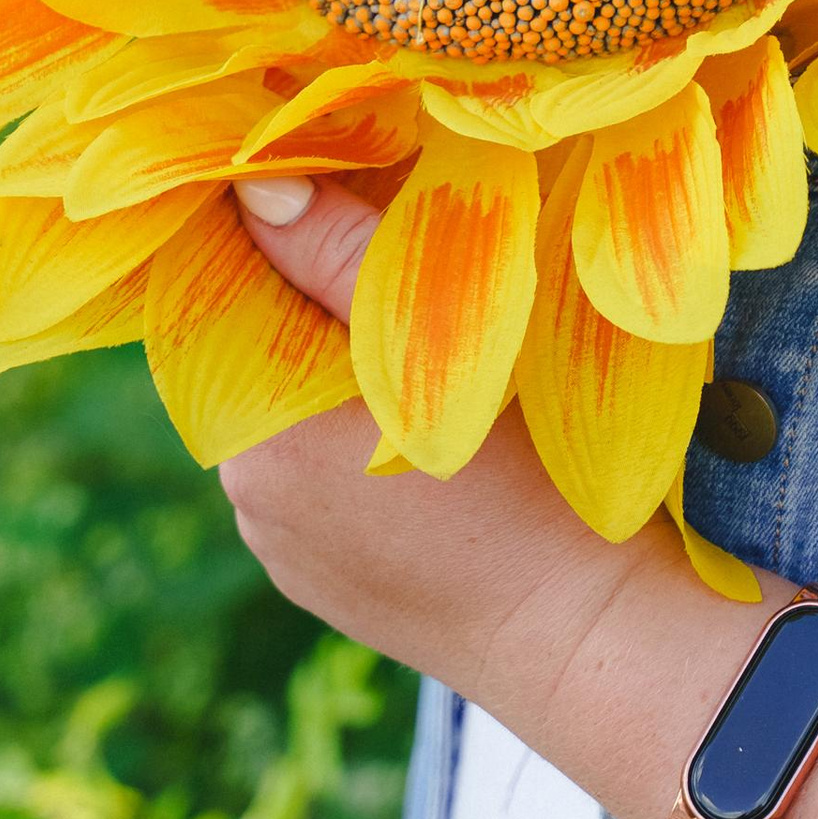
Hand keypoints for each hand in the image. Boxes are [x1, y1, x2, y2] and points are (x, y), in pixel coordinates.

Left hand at [218, 175, 641, 715]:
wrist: (589, 637)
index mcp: (256, 426)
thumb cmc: (531, 480)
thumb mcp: (440, 342)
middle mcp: (246, 492)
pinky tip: (435, 436)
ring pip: (294, 410)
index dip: (284, 227)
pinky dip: (359, 437)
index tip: (347, 186)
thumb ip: (339, 256)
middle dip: (318, 295)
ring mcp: (282, 545)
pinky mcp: (324, 578)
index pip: (228, 288)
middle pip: (260, 347)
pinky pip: (319, 475)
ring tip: (432, 348)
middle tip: (409, 250)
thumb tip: (257, 182)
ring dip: (341, 369)